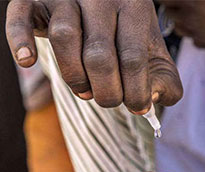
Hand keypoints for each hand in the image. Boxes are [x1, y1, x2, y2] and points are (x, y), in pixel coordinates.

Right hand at [6, 0, 182, 112]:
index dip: (135, 91)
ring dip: (74, 77)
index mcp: (134, 9)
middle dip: (106, 92)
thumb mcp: (155, 54)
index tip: (137, 108)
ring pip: (64, 39)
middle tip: (109, 100)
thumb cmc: (130, 34)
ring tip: (86, 91)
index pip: (133, 58)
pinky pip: (21, 17)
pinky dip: (20, 40)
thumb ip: (165, 80)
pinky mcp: (37, 0)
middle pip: (99, 55)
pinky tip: (28, 61)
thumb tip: (150, 100)